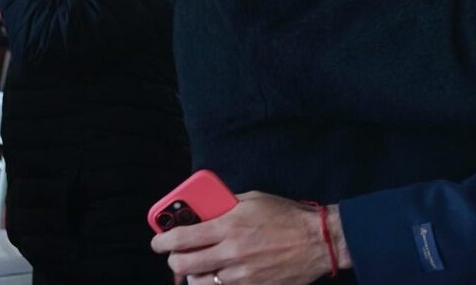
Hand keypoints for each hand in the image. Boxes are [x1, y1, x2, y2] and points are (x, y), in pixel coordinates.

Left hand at [151, 192, 350, 284]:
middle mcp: (230, 251)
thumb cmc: (287, 216)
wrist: (316, 241)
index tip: (158, 241)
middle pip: (182, 264)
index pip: (181, 237)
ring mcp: (239, 274)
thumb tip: (205, 210)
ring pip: (199, 281)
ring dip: (195, 273)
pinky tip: (220, 274)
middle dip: (174, 259)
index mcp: (229, 225)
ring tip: (201, 264)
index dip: (162, 240)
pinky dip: (215, 282)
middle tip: (178, 254)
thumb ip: (226, 205)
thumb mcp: (254, 199)